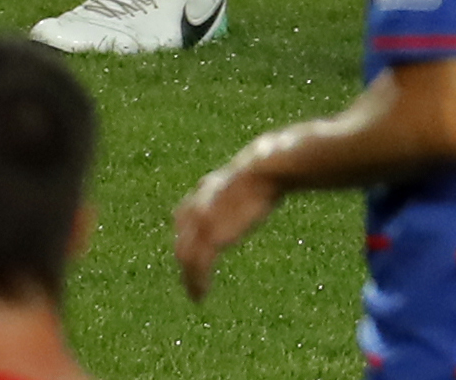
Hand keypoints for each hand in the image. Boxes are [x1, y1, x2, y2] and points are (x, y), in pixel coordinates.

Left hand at [171, 151, 281, 301]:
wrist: (264, 171)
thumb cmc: (267, 167)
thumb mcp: (251, 173)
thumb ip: (250, 178)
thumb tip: (273, 158)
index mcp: (205, 191)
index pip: (185, 216)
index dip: (186, 235)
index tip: (190, 251)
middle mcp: (196, 208)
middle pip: (182, 241)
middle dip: (184, 262)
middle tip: (190, 281)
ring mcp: (201, 223)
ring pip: (186, 258)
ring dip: (189, 278)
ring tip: (196, 295)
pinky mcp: (212, 237)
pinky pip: (198, 266)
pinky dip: (197, 283)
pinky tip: (200, 296)